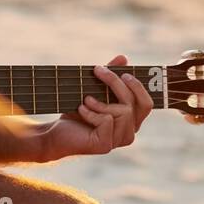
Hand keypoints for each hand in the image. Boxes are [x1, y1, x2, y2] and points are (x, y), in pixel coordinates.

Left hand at [38, 54, 153, 160]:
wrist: (56, 133)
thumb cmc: (78, 111)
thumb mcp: (95, 90)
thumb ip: (111, 76)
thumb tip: (123, 58)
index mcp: (131, 121)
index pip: (146, 104)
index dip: (138, 87)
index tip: (123, 73)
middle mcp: (129, 132)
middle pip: (136, 104)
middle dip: (116, 83)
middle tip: (98, 71)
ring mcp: (118, 141)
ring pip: (123, 112)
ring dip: (101, 102)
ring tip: (85, 99)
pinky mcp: (106, 145)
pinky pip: (107, 120)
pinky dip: (92, 112)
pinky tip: (81, 110)